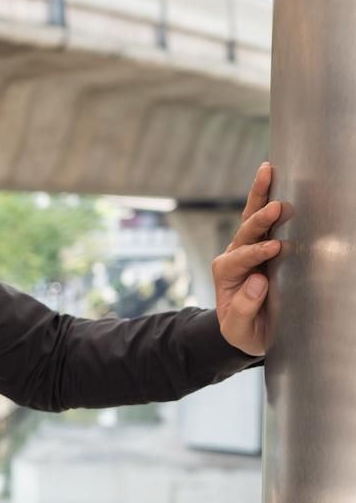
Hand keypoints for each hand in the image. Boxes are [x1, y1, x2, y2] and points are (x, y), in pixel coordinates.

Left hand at [212, 162, 281, 356]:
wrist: (247, 330)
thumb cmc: (244, 330)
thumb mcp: (239, 330)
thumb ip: (242, 309)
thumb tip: (257, 281)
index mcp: (225, 275)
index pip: (238, 260)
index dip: (255, 254)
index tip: (274, 249)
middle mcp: (233, 257)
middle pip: (243, 233)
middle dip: (259, 219)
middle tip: (276, 207)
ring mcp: (246, 248)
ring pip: (250, 218)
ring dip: (259, 196)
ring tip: (267, 172)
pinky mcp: (261, 244)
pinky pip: (263, 219)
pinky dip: (265, 196)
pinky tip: (273, 175)